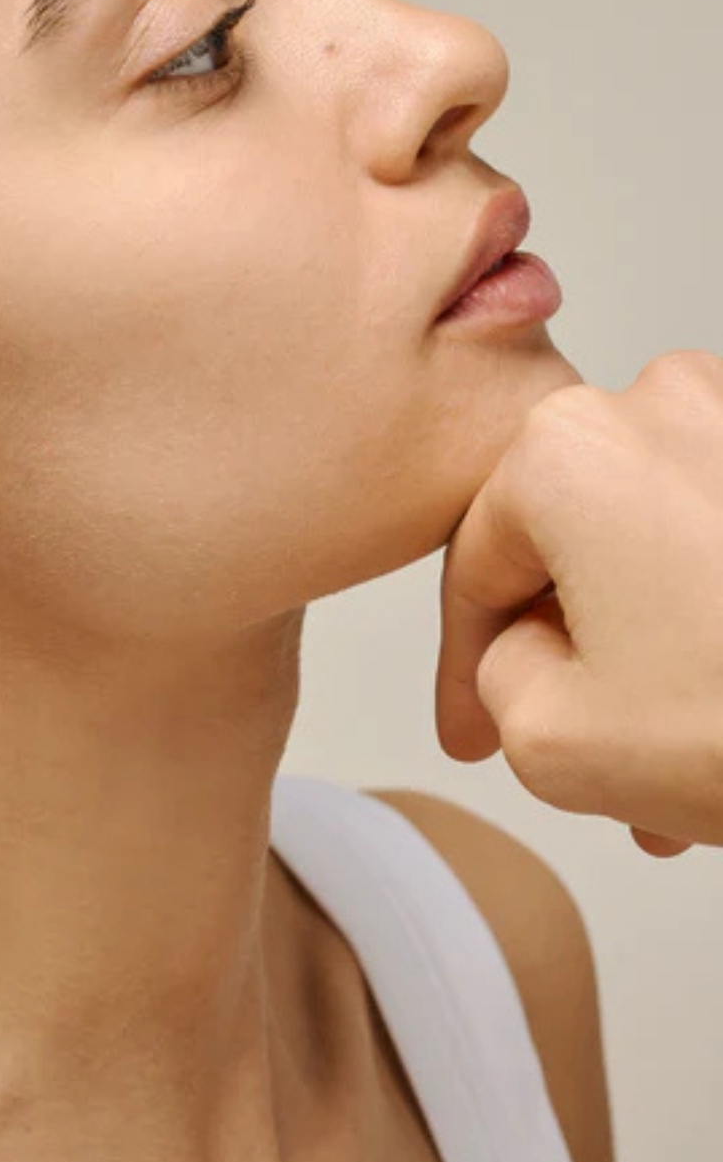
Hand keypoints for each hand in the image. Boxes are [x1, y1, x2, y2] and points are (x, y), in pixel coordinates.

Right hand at [435, 350, 722, 855]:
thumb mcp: (548, 737)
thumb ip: (493, 679)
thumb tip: (528, 654)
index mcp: (563, 451)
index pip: (476, 570)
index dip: (464, 669)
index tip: (473, 731)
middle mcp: (659, 404)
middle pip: (576, 553)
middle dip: (579, 663)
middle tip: (588, 757)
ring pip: (661, 550)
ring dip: (654, 648)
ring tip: (678, 753)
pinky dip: (719, 614)